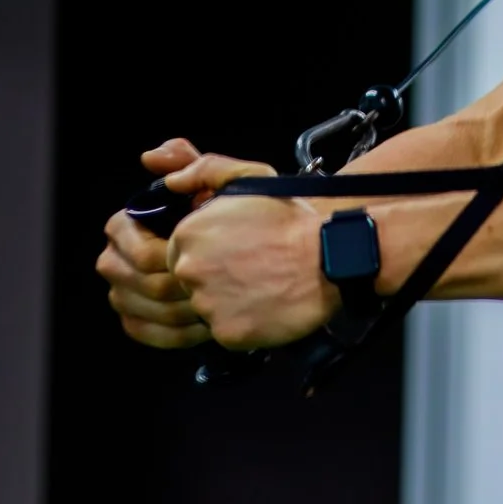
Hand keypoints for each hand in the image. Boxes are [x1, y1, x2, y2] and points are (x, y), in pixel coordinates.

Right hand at [96, 139, 217, 349]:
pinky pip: (148, 333)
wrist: (241, 252)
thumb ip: (189, 162)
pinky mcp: (133, 319)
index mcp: (123, 225)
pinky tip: (208, 325)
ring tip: (220, 303)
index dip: (176, 261)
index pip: (143, 254)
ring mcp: (120, 292)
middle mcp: (113, 259)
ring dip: (186, 311)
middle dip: (184, 288)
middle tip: (221, 285)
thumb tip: (150, 157)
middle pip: (143, 285)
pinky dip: (179, 334)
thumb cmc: (227, 213)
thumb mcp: (218, 180)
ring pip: (146, 310)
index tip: (209, 257)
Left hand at [162, 148, 336, 351]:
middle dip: (216, 278)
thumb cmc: (292, 220)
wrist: (331, 256)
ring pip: (207, 308)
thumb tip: (171, 182)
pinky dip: (243, 323)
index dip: (209, 254)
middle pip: (190, 282)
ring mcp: (207, 304)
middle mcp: (189, 270)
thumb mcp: (250, 177)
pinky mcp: (227, 333)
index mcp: (189, 234)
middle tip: (250, 270)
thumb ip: (203, 170)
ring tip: (261, 286)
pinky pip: (225, 332)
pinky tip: (266, 305)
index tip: (236, 252)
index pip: (180, 254)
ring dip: (229, 301)